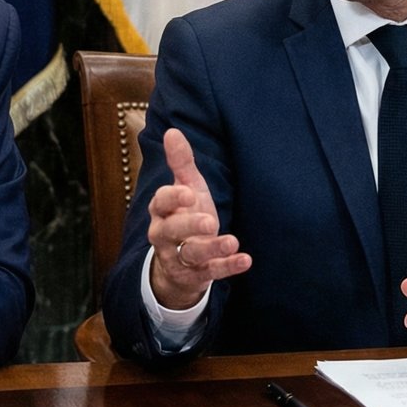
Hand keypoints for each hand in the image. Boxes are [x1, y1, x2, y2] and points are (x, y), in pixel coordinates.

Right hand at [145, 129, 249, 310]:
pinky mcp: (197, 275)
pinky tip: (245, 259)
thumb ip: (181, 163)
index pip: (161, 203)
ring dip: (212, 248)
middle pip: (171, 231)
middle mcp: (165, 236)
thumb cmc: (184, 215)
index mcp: (162, 211)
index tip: (189, 193)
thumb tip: (172, 131)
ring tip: (232, 242)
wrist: (179, 263)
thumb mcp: (186, 188)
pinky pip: (211, 272)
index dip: (173, 199)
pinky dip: (228, 267)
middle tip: (209, 221)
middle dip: (188, 226)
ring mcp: (180, 257)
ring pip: (191, 254)